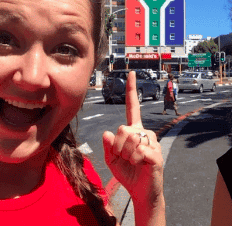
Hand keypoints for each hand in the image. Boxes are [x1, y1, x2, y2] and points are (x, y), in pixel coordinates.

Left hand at [102, 71, 163, 204]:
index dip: (131, 90)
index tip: (131, 73)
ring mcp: (152, 141)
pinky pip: (138, 151)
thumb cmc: (127, 172)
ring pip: (129, 139)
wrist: (141, 192)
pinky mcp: (156, 153)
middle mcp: (144, 131)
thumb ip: (107, 145)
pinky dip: (133, 161)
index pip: (131, 107)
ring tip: (133, 162)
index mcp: (133, 130)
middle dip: (118, 146)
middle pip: (122, 128)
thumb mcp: (111, 158)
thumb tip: (107, 133)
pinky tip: (140, 165)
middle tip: (124, 157)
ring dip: (125, 155)